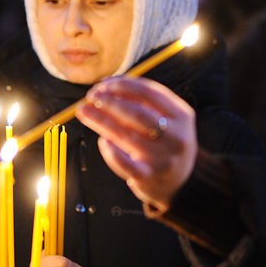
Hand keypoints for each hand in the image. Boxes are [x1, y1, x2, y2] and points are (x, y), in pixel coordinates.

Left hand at [77, 76, 197, 210]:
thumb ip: (142, 101)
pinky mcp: (148, 177)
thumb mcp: (166, 118)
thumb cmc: (163, 141)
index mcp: (182, 115)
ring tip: (84, 111)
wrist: (177, 183)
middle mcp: (176, 136)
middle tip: (91, 96)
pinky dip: (111, 152)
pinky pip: (125, 163)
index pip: (150, 93)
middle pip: (138, 114)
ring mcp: (163, 158)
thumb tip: (107, 83)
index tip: (104, 84)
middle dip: (110, 102)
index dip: (124, 86)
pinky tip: (103, 141)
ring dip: (101, 121)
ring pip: (126, 136)